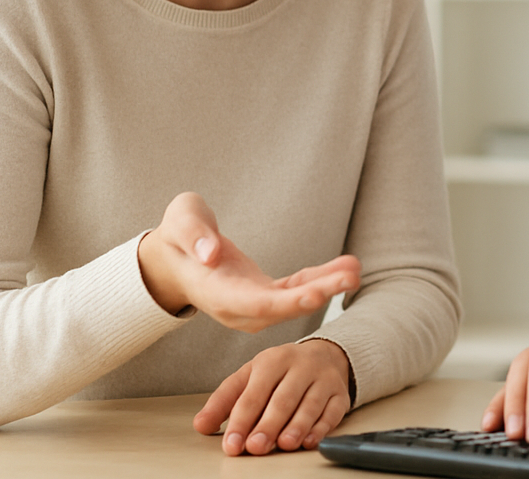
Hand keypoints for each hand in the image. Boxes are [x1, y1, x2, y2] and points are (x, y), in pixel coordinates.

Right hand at [137, 191, 359, 330]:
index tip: (316, 294)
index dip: (286, 302)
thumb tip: (210, 253)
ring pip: (293, 300)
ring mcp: (251, 304)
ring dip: (325, 287)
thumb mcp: (179, 223)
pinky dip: (320, 280)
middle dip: (318, 293)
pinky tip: (345, 268)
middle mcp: (236, 306)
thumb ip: (192, 235)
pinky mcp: (264, 294)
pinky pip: (295, 289)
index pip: (254, 303)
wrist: (173, 257)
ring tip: (355, 270)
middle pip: (281, 307)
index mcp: (214, 291)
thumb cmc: (177, 234)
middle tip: (351, 278)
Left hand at [194, 338, 352, 454]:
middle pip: (283, 398)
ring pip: (310, 404)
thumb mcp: (249, 377)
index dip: (241, 420)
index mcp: (273, 360)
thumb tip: (202, 425)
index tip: (232, 444)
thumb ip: (224, 400)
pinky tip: (310, 441)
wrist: (324, 356)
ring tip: (284, 444)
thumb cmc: (280, 371)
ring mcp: (324, 379)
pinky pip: (333, 411)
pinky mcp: (340, 394)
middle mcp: (301, 366)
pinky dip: (322, 428)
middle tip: (256, 447)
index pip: (254, 393)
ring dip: (298, 426)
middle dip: (269, 424)